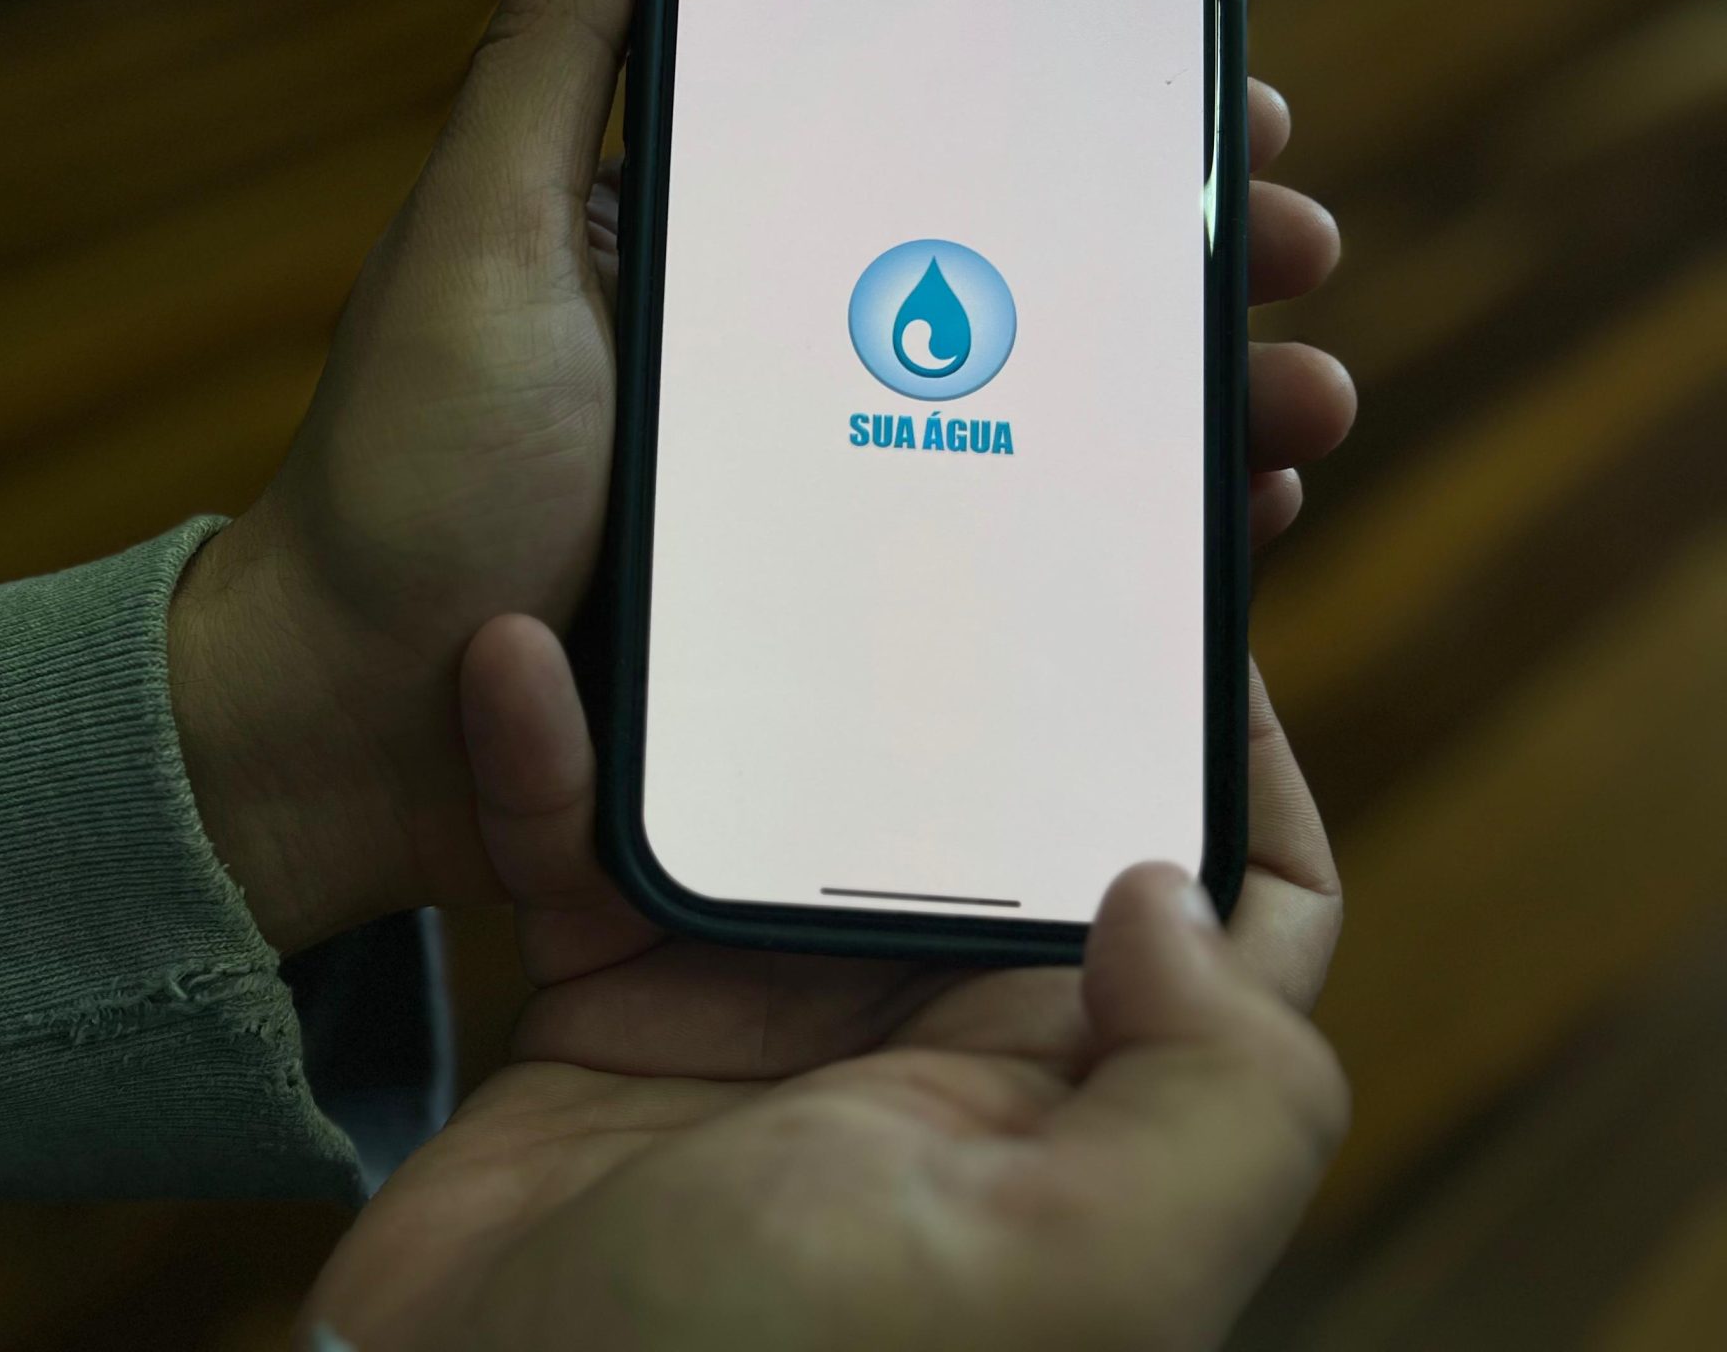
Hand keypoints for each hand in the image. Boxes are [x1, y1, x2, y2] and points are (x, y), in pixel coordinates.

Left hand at [170, 0, 1356, 954]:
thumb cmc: (403, 478)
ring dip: (1183, 400)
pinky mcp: (825, 620)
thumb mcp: (478, 238)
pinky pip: (995, 560)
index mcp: (710, 248)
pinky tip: (1224, 532)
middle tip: (1297, 245)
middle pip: (1014, 283)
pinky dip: (1109, 537)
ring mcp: (810, 492)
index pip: (927, 149)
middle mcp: (777, 356)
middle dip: (1172, 258)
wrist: (357, 729)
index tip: (1207, 90)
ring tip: (1301, 404)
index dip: (1075, 115)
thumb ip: (555, 57)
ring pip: (1035, 422)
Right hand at [305, 619, 1346, 1350]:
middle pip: (1003, 810)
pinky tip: (518, 665)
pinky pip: (593, 844)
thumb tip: (1179, 892)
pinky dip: (554, 758)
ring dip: (745, 678)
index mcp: (1079, 1112)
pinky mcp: (621, 1011)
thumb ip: (1205, 1103)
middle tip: (928, 485)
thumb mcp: (1056, 1280)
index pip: (1239, 920)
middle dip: (979, 651)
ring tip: (715, 533)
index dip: (1238, 763)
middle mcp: (943, 1060)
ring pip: (792, 796)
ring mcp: (775, 1027)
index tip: (1174, 596)